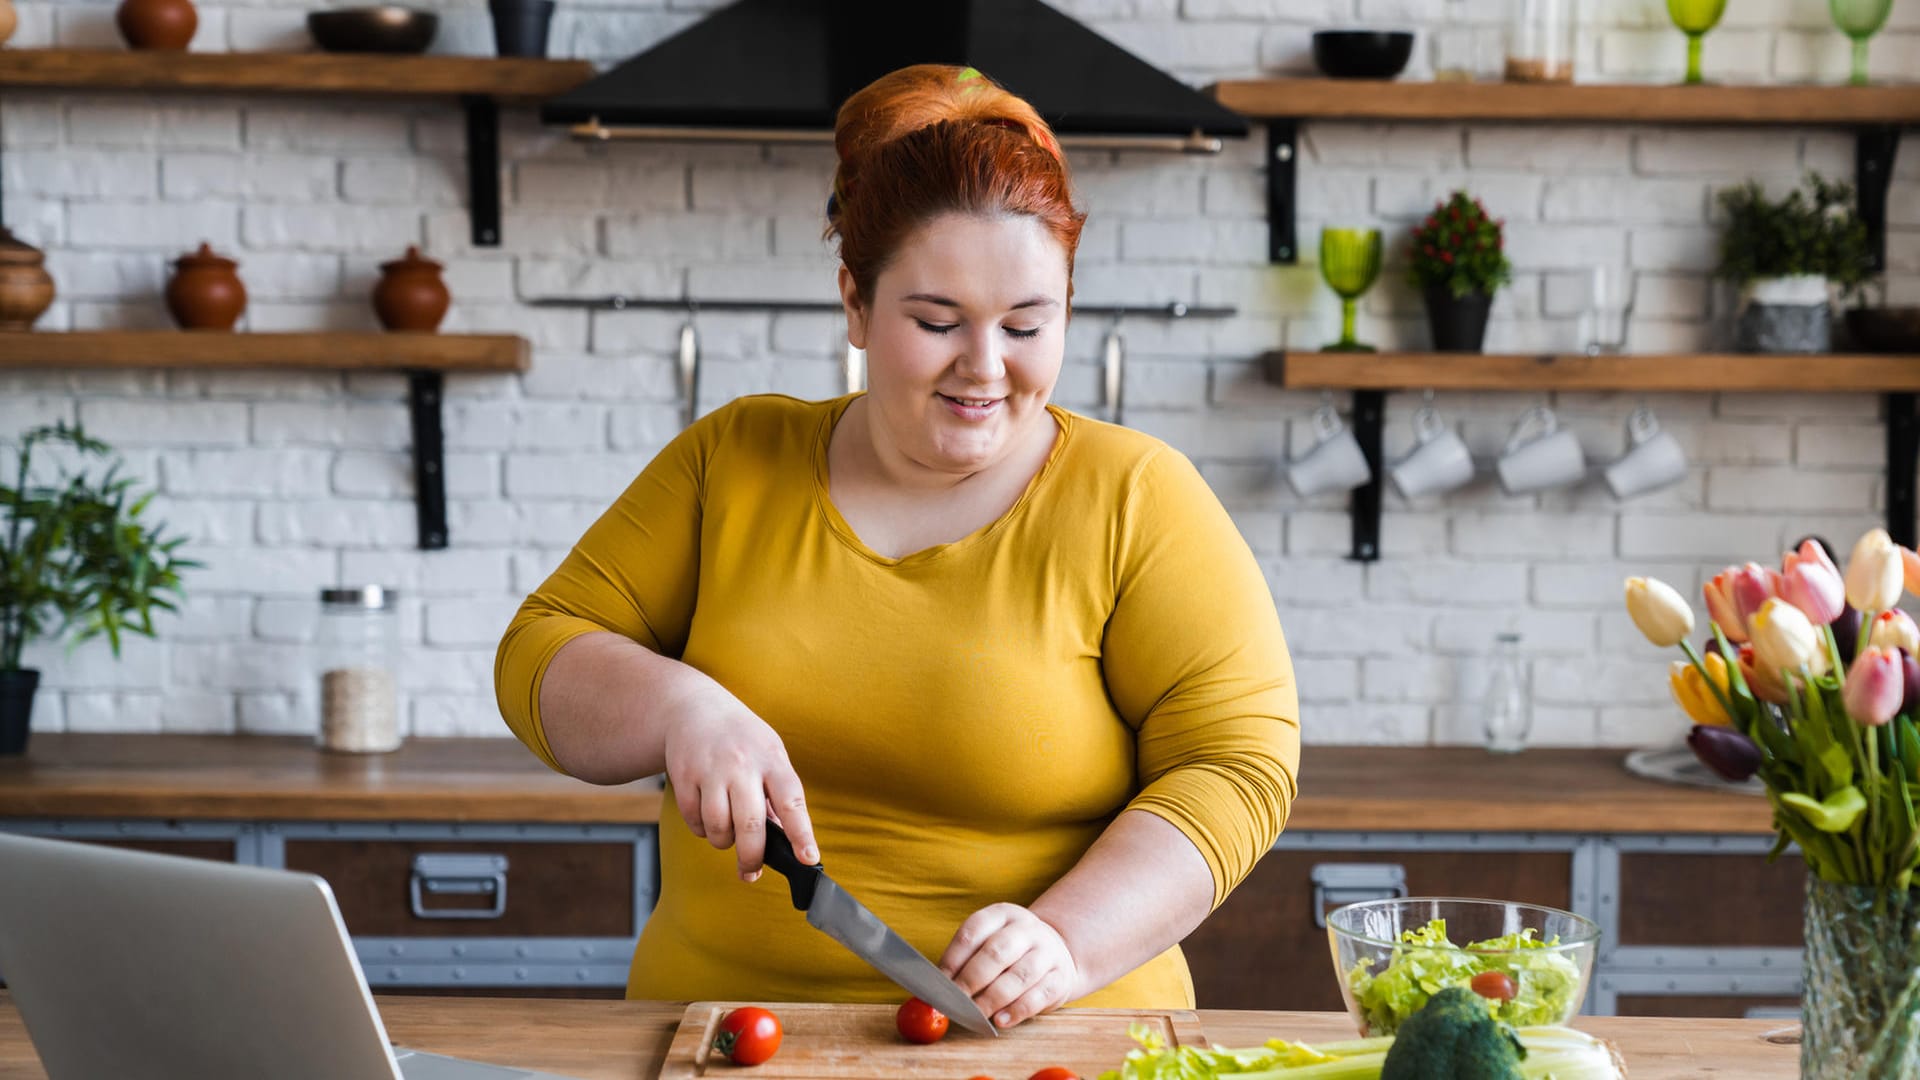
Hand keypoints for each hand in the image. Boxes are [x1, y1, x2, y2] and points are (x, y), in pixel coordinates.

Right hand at [660, 686, 816, 881]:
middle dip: (752, 857)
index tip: (808, 858)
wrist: (694, 707)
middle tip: (751, 870)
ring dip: (723, 842)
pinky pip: (694, 821)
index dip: (801, 833)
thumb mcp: (769, 754)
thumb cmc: (741, 738)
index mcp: (772, 759)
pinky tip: (706, 815)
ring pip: (718, 828)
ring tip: (727, 832)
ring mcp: (711, 769)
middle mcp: (742, 764)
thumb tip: (784, 840)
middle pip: (750, 825)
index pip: (791, 801)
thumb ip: (777, 795)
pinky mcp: (683, 776)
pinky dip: (701, 829)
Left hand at [937, 903, 1081, 1028]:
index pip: (974, 930)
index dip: (953, 957)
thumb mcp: (989, 942)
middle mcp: (1027, 928)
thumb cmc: (1011, 952)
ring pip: (1018, 976)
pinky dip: (1016, 1011)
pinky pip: (1038, 996)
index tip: (939, 982)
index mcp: (1002, 914)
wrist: (1056, 953)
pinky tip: (1000, 1020)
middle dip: (971, 979)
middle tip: (955, 1000)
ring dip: (992, 998)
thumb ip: (965, 960)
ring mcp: (1047, 952)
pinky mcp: (1060, 978)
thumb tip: (937, 987)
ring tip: (975, 1014)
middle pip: (996, 952)